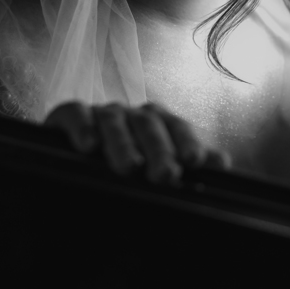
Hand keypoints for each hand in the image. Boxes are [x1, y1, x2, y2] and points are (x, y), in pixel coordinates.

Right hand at [44, 101, 229, 182]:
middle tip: (166, 175)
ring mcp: (101, 113)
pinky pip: (77, 113)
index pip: (176, 127)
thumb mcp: (155, 163)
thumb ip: (186, 160)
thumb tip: (221, 163)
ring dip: (123, 144)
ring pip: (114, 121)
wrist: (71, 157)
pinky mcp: (67, 115)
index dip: (186, 141)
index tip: (195, 161)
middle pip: (148, 125)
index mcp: (157, 123)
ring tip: (130, 168)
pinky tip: (88, 146)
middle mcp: (132, 114)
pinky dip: (82, 127)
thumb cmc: (123, 161)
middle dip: (159, 150)